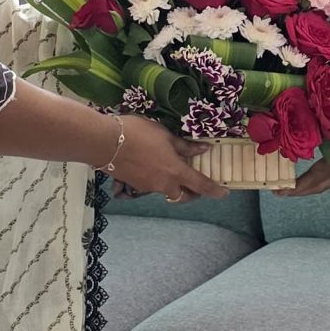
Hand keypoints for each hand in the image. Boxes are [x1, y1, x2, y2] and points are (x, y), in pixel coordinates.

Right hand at [105, 115, 222, 203]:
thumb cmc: (138, 134)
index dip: (215, 190)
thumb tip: (204, 149)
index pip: (201, 185)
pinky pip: (152, 186)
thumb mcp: (165, 135)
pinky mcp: (135, 185)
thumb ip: (185, 146)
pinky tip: (153, 165)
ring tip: (172, 169)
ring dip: (173, 185)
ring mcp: (148, 187)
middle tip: (197, 184)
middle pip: (183, 196)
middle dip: (192, 193)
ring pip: (167, 191)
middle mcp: (164, 184)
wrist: (105, 143)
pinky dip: (158, 179)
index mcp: (176, 172)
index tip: (224, 193)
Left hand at [285, 96, 329, 196]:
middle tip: (278, 191)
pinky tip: (311, 172)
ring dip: (309, 185)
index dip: (299, 185)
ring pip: (326, 182)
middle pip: (320, 185)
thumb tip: (323, 98)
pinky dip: (319, 177)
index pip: (318, 176)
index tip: (281, 190)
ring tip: (290, 184)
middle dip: (300, 190)